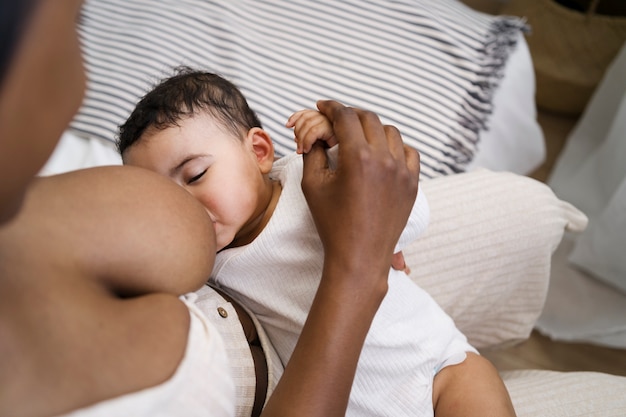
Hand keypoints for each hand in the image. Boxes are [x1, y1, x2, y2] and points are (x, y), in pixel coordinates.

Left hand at [286, 109, 336, 153]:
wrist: (341, 161)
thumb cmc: (331, 154)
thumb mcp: (315, 145)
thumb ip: (307, 139)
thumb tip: (295, 138)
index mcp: (324, 118)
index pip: (306, 112)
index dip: (295, 117)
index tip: (287, 125)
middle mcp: (328, 118)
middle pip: (305, 117)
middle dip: (297, 132)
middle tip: (298, 146)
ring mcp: (331, 122)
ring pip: (308, 124)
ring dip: (301, 139)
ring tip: (302, 150)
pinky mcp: (333, 129)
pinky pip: (314, 132)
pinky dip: (307, 141)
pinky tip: (307, 149)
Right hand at [301, 100, 419, 281]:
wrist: (359, 257)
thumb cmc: (331, 223)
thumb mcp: (313, 185)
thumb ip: (313, 151)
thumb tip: (318, 133)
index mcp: (358, 157)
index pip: (345, 116)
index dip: (331, 106)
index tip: (323, 105)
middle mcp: (385, 159)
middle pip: (369, 118)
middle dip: (350, 114)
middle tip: (337, 119)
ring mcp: (403, 171)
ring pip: (391, 132)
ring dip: (373, 129)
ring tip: (359, 137)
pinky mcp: (413, 184)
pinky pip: (409, 152)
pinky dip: (396, 147)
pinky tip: (383, 153)